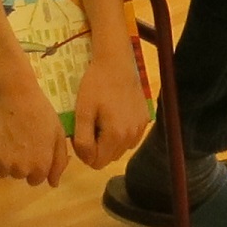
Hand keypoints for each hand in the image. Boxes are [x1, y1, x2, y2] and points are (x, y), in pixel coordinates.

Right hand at [0, 69, 71, 186]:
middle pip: (18, 176)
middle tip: (18, 140)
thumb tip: (54, 184)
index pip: (36, 180)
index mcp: (41, 166)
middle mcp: (22, 170)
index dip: (34, 165)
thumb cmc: (39, 110)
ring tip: (5, 138)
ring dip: (3, 161)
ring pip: (1, 173)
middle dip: (19, 162)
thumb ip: (58, 161)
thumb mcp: (57, 132)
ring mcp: (2, 164)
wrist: (12, 92)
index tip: (30, 149)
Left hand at [68, 40, 150, 170]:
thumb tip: (87, 158)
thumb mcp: (83, 111)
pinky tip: (115, 116)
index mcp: (115, 136)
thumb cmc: (96, 85)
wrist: (116, 63)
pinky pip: (130, 138)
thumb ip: (82, 140)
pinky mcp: (145, 120)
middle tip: (90, 126)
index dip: (84, 154)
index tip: (80, 135)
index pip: (97, 163)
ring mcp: (140, 129)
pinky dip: (121, 134)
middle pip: (109, 158)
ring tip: (102, 120)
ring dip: (109, 142)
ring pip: (120, 149)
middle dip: (97, 148)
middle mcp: (131, 137)